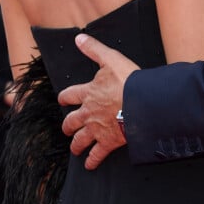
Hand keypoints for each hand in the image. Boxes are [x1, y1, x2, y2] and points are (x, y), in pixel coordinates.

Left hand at [59, 34, 138, 169]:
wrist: (141, 104)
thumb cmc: (128, 81)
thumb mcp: (110, 59)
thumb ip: (94, 49)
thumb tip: (78, 38)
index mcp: (88, 93)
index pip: (70, 95)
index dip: (65, 97)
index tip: (62, 99)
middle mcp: (88, 112)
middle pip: (71, 121)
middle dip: (68, 125)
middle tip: (67, 128)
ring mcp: (97, 129)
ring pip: (80, 140)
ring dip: (76, 145)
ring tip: (75, 149)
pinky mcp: (108, 142)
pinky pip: (96, 154)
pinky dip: (92, 160)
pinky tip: (89, 165)